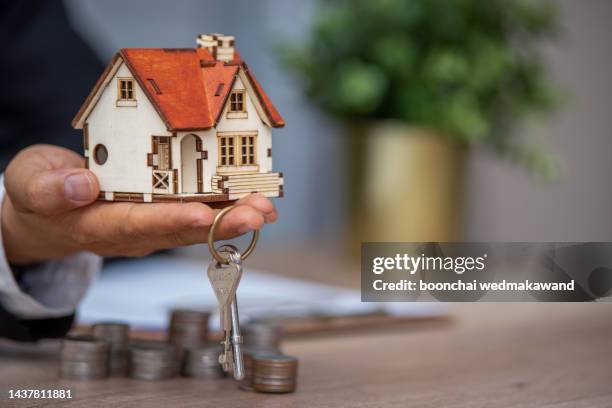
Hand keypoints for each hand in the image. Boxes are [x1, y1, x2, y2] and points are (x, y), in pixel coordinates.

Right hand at [2, 145, 277, 263]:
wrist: (49, 212)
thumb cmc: (41, 194)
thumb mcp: (30, 183)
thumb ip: (48, 188)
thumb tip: (82, 186)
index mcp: (97, 224)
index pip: (137, 224)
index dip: (171, 220)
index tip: (203, 214)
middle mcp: (132, 231)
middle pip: (180, 230)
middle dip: (222, 224)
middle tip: (257, 214)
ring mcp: (150, 226)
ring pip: (195, 225)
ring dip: (233, 217)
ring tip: (265, 208)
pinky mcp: (162, 214)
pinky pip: (197, 213)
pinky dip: (226, 206)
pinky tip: (253, 200)